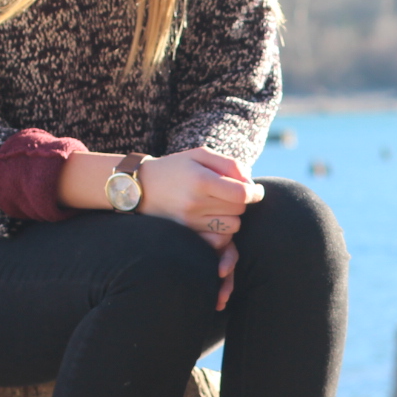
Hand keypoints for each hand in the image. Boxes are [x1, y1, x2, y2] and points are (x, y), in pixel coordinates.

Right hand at [137, 148, 258, 310]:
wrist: (139, 187)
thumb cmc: (175, 168)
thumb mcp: (199, 155)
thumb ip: (228, 164)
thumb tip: (251, 182)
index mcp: (201, 180)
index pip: (242, 193)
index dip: (255, 193)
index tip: (257, 191)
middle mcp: (195, 203)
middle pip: (240, 210)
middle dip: (240, 202)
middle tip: (229, 195)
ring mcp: (190, 222)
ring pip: (232, 227)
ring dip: (232, 217)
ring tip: (218, 207)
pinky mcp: (186, 234)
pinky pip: (219, 241)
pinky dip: (222, 233)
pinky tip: (214, 220)